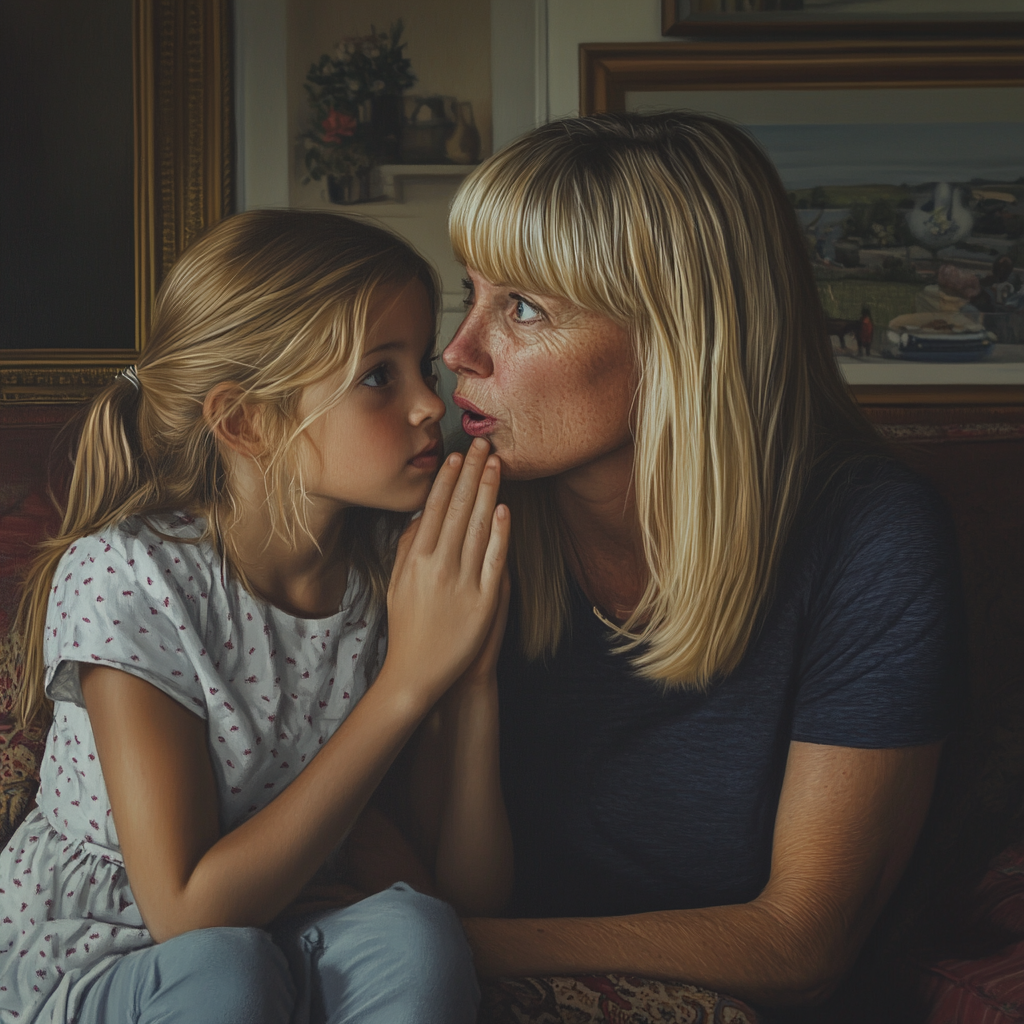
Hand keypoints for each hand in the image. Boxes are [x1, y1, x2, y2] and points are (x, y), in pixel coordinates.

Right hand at [383, 438, 509, 709]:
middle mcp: (439, 565)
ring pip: (478, 527)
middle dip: (472, 474)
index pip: (435, 508)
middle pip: (459, 509)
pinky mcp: (483, 600)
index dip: (449, 480)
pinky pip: (494, 559)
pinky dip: (500, 533)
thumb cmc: (407, 626)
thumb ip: (407, 548)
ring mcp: (462, 581)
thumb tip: (420, 516)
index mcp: (416, 558)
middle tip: (483, 445)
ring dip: (489, 492)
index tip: (457, 456)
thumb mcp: (397, 583)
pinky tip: (505, 510)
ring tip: (496, 464)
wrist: (418, 671)